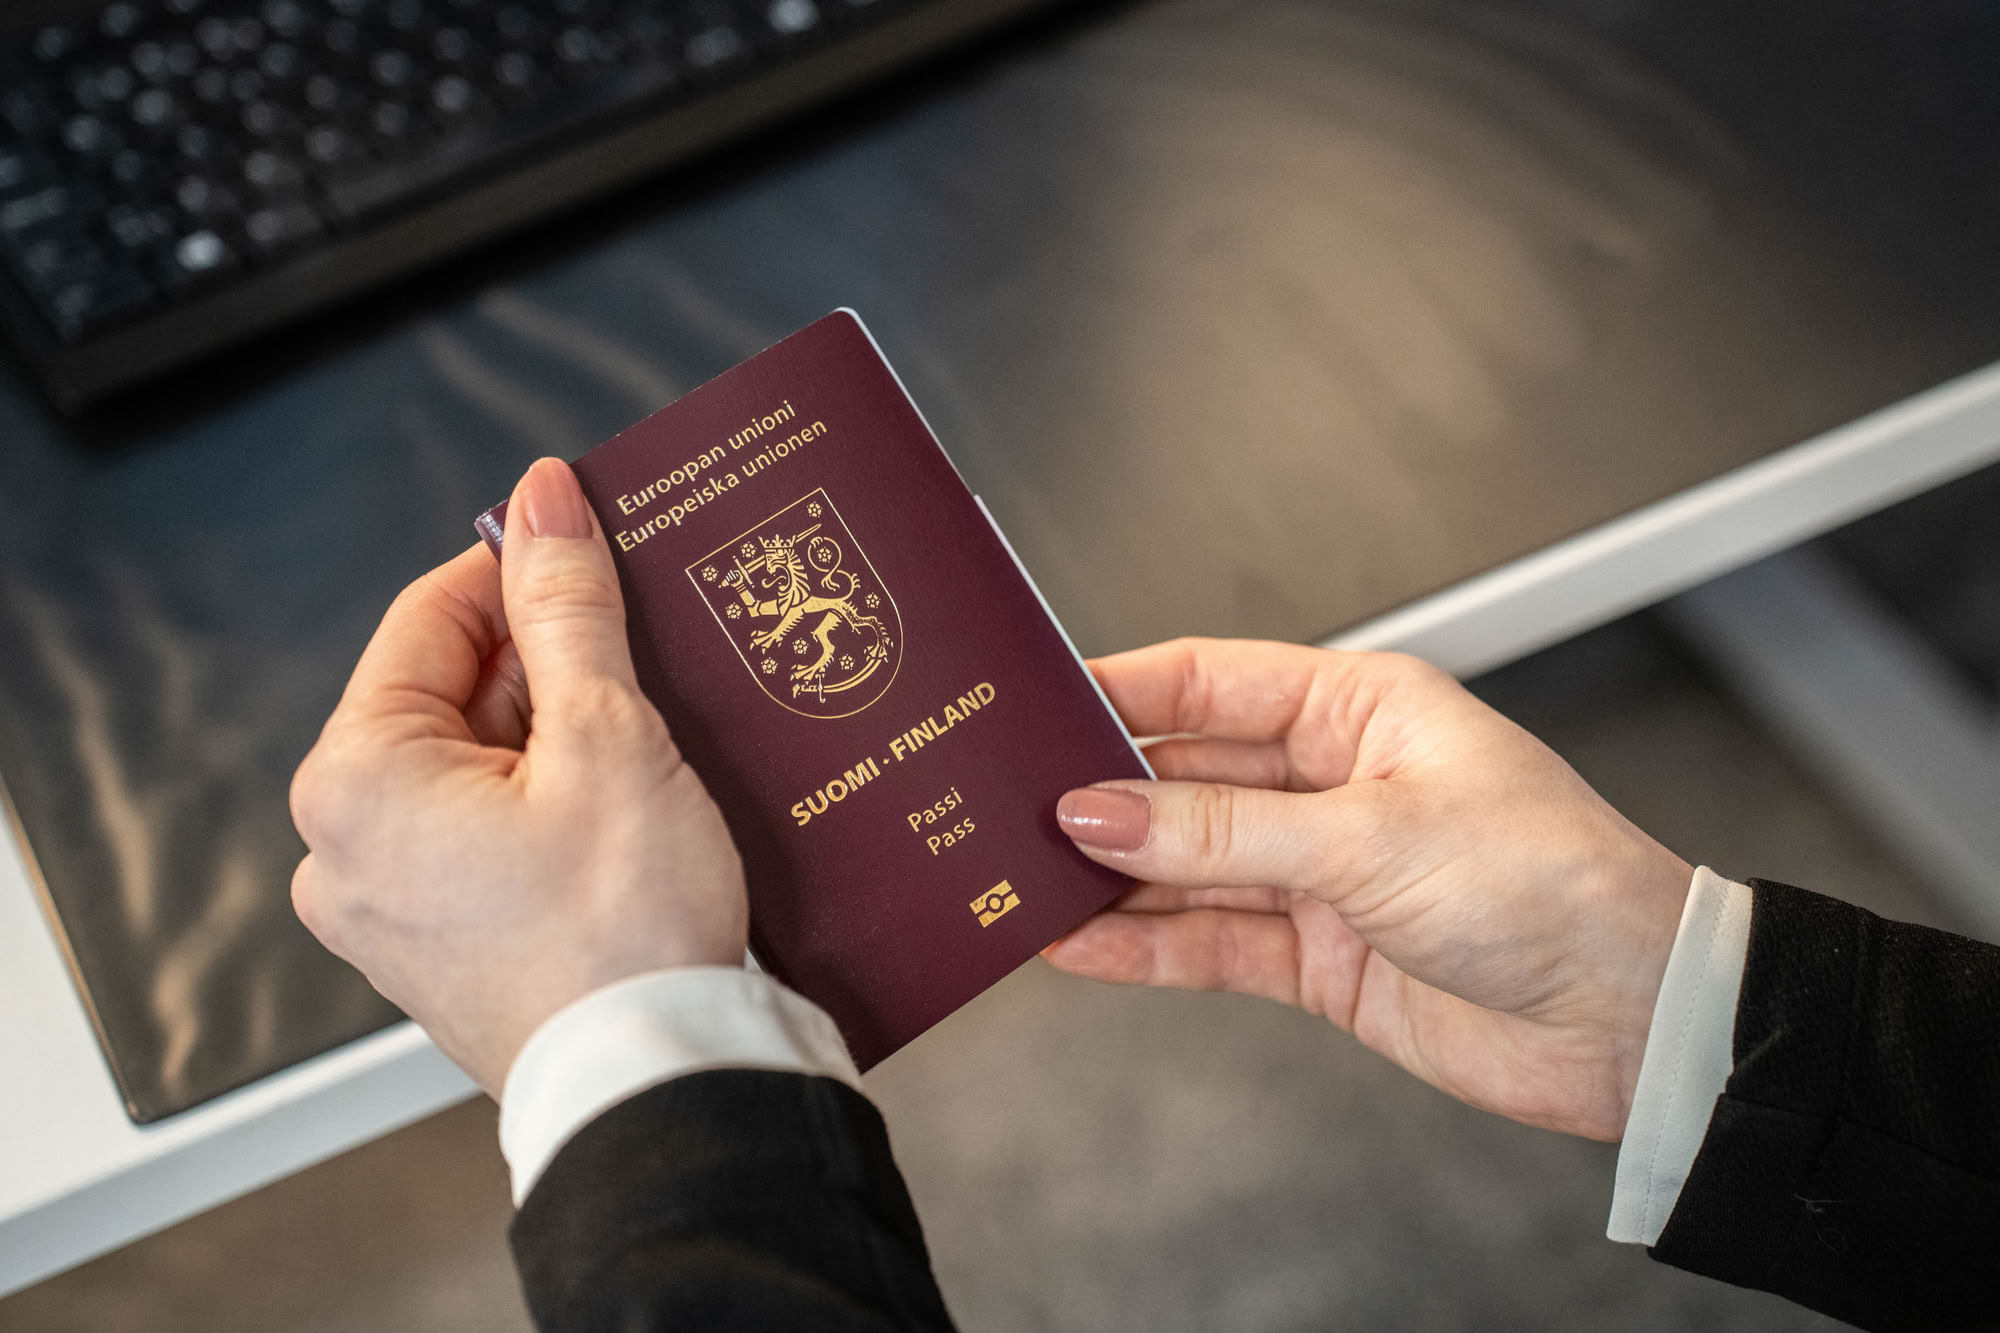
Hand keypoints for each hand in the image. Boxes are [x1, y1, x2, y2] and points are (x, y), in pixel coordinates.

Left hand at [290, 459, 746, 1095]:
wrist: (654, 1087)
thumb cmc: (622, 934)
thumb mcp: (605, 736)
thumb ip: (566, 607)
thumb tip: (542, 502)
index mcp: (355, 781)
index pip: (430, 617)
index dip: (519, 567)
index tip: (586, 537)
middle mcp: (346, 848)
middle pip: (452, 694)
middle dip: (550, 661)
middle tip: (643, 650)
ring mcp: (389, 909)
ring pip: (477, 767)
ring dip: (560, 734)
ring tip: (651, 735)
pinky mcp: (443, 949)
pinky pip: (488, 835)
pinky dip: (553, 802)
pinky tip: (629, 802)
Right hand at [1046, 639, 1691, 1141]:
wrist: (1635, 1023)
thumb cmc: (1554, 886)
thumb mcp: (1370, 839)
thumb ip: (1220, 832)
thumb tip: (1101, 813)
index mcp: (1359, 708)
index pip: (1208, 681)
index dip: (1117, 691)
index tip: (1032, 706)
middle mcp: (1332, 782)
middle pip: (1184, 775)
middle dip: (1100, 794)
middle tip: (1008, 808)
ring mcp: (1321, 871)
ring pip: (1187, 865)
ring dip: (1111, 878)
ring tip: (1022, 882)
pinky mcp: (1319, 955)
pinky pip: (1210, 942)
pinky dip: (1143, 948)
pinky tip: (1079, 947)